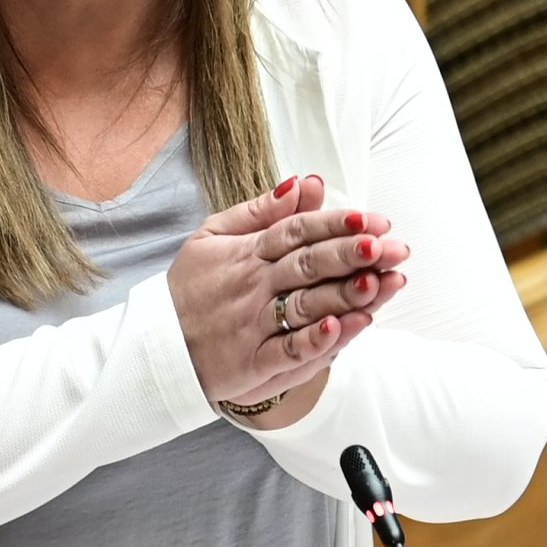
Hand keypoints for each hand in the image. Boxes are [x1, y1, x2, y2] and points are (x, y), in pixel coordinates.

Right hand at [169, 173, 409, 406]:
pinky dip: (315, 340)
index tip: (373, 219)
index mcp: (247, 253)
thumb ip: (259, 211)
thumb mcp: (212, 237)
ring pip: (306, 306)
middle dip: (352, 253)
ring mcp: (254, 326)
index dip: (335, 223)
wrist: (157, 347)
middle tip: (388, 246)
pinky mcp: (253, 363)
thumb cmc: (190, 288)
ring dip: (344, 294)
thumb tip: (303, 183)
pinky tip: (343, 327)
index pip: (297, 231)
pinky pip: (289, 350)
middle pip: (309, 264)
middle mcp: (254, 287)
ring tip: (379, 281)